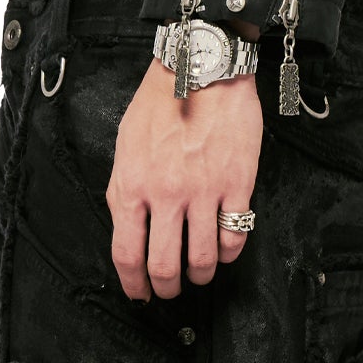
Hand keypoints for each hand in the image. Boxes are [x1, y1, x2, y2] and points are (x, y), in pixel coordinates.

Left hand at [108, 58, 262, 299]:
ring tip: (201, 273)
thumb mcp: (125, 147)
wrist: (201, 68)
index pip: (127, 252)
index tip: (140, 294)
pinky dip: (230, 251)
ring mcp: (204, 191)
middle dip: (167, 287)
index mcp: (131, 185)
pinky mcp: (237, 183)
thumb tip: (130, 231)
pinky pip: (235, 235)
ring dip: (201, 275)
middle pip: (165, 265)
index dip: (133, 283)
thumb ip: (125, 190)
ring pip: (204, 259)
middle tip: (171, 289)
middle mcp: (166, 194)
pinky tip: (225, 247)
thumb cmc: (160, 104)